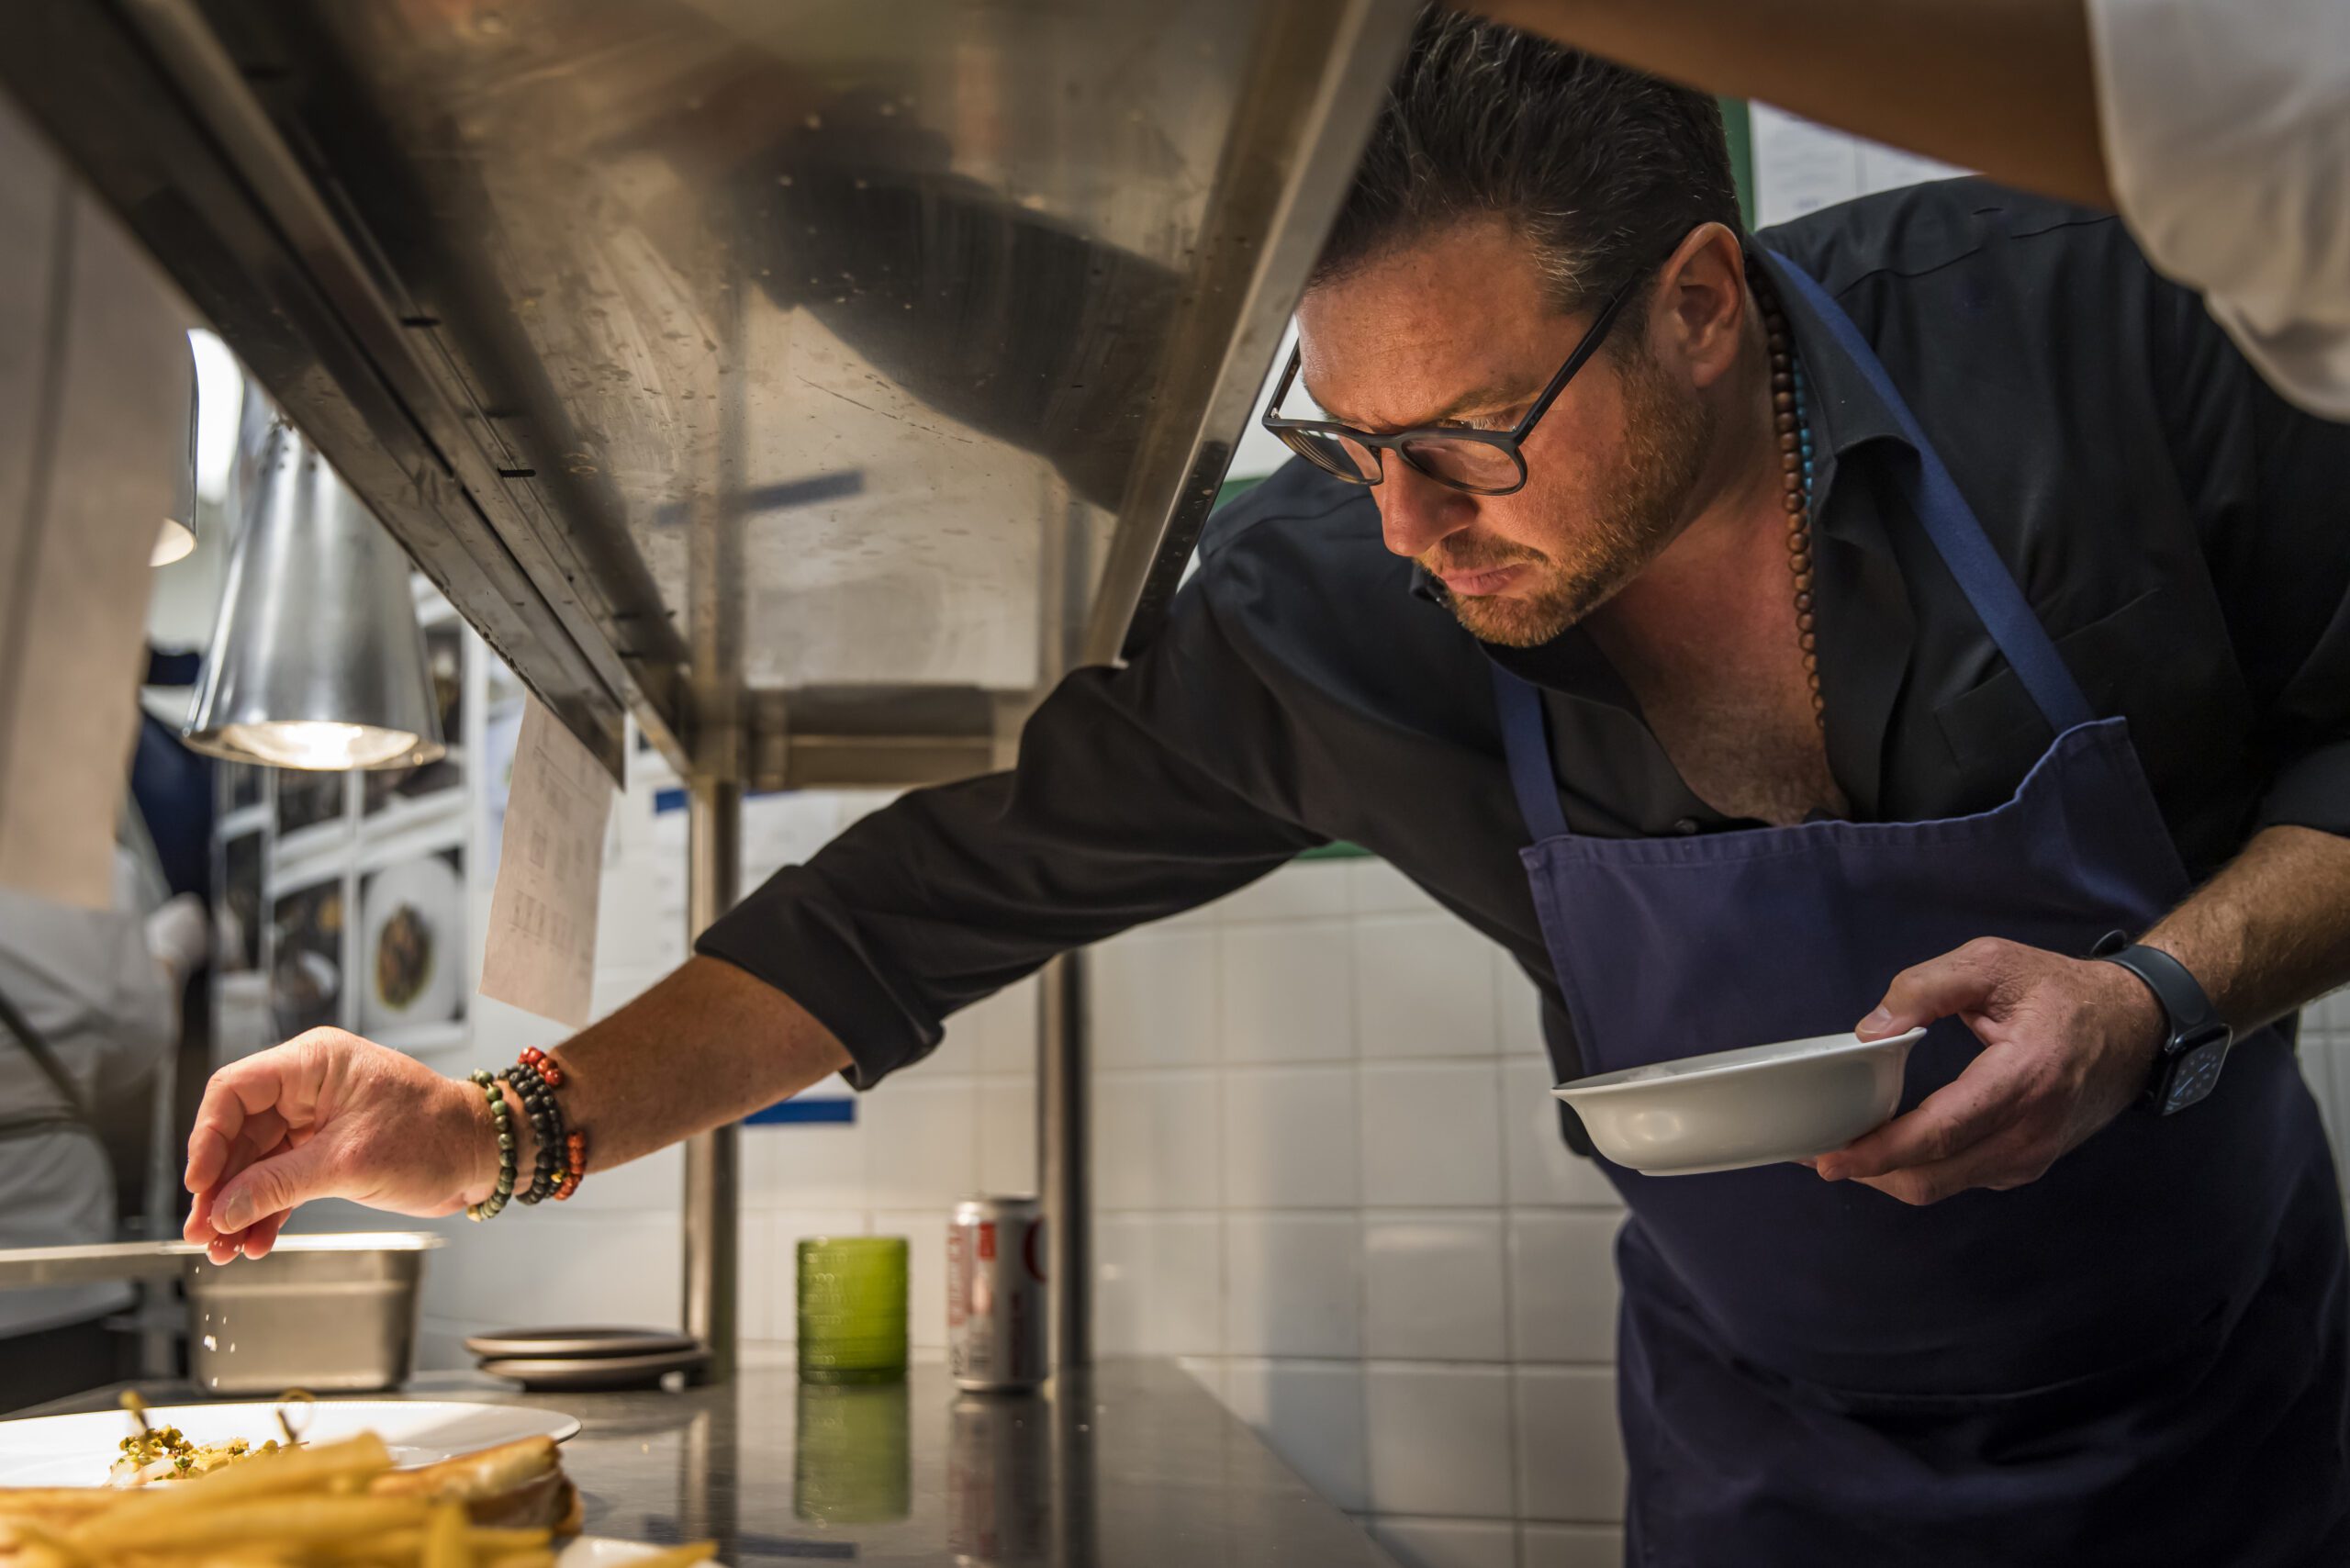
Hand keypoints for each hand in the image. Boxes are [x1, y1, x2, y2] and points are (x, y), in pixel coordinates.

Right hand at [183, 1029, 504, 1262]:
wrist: (482, 1156)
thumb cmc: (434, 1137)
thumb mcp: (350, 1162)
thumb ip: (280, 1184)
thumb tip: (223, 1210)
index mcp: (313, 1063)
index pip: (234, 1091)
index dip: (208, 1138)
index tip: (199, 1185)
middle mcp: (308, 1085)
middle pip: (238, 1133)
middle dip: (220, 1186)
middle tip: (203, 1232)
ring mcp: (315, 1119)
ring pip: (256, 1162)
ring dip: (239, 1207)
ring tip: (224, 1250)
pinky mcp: (325, 1150)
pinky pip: (281, 1179)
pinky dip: (267, 1211)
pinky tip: (255, 1243)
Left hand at [1813, 937, 2166, 1204]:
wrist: (2134, 1028)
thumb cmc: (2061, 992)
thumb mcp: (1993, 964)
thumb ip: (1927, 987)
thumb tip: (1870, 1030)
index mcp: (2023, 1078)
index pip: (1941, 1132)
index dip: (1880, 1152)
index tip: (1829, 1157)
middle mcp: (2030, 1131)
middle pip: (1933, 1175)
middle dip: (1867, 1171)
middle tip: (1814, 1153)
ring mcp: (2032, 1157)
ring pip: (1942, 1186)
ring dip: (1887, 1174)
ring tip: (1841, 1147)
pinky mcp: (2027, 1165)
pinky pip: (1960, 1179)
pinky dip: (1918, 1169)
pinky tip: (1888, 1144)